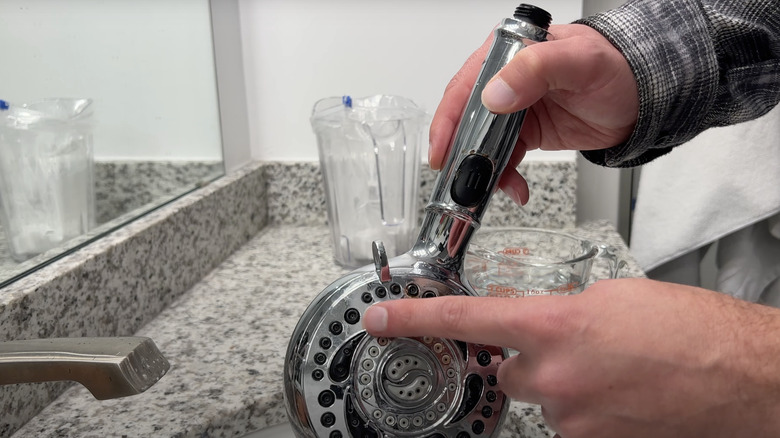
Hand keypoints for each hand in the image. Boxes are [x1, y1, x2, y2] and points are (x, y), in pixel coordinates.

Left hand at [363, 278, 779, 437]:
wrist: (746, 378)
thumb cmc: (694, 331)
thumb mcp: (613, 296)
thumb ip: (560, 309)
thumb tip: (536, 323)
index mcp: (556, 325)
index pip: (465, 319)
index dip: (414, 317)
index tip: (381, 317)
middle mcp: (555, 377)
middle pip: (504, 367)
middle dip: (523, 357)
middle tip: (571, 346)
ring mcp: (572, 418)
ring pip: (539, 396)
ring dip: (562, 382)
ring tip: (612, 368)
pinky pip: (567, 422)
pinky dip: (584, 406)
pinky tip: (619, 391)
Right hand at [430, 24, 638, 204]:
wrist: (644, 97)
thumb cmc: (617, 68)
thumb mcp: (578, 62)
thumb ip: (535, 70)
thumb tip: (495, 95)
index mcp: (507, 53)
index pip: (465, 86)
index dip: (448, 120)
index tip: (442, 150)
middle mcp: (503, 81)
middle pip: (465, 120)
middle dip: (460, 153)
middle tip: (458, 180)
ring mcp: (512, 109)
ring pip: (480, 144)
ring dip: (481, 170)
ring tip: (485, 191)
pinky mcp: (524, 133)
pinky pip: (501, 158)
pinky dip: (503, 177)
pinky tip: (513, 188)